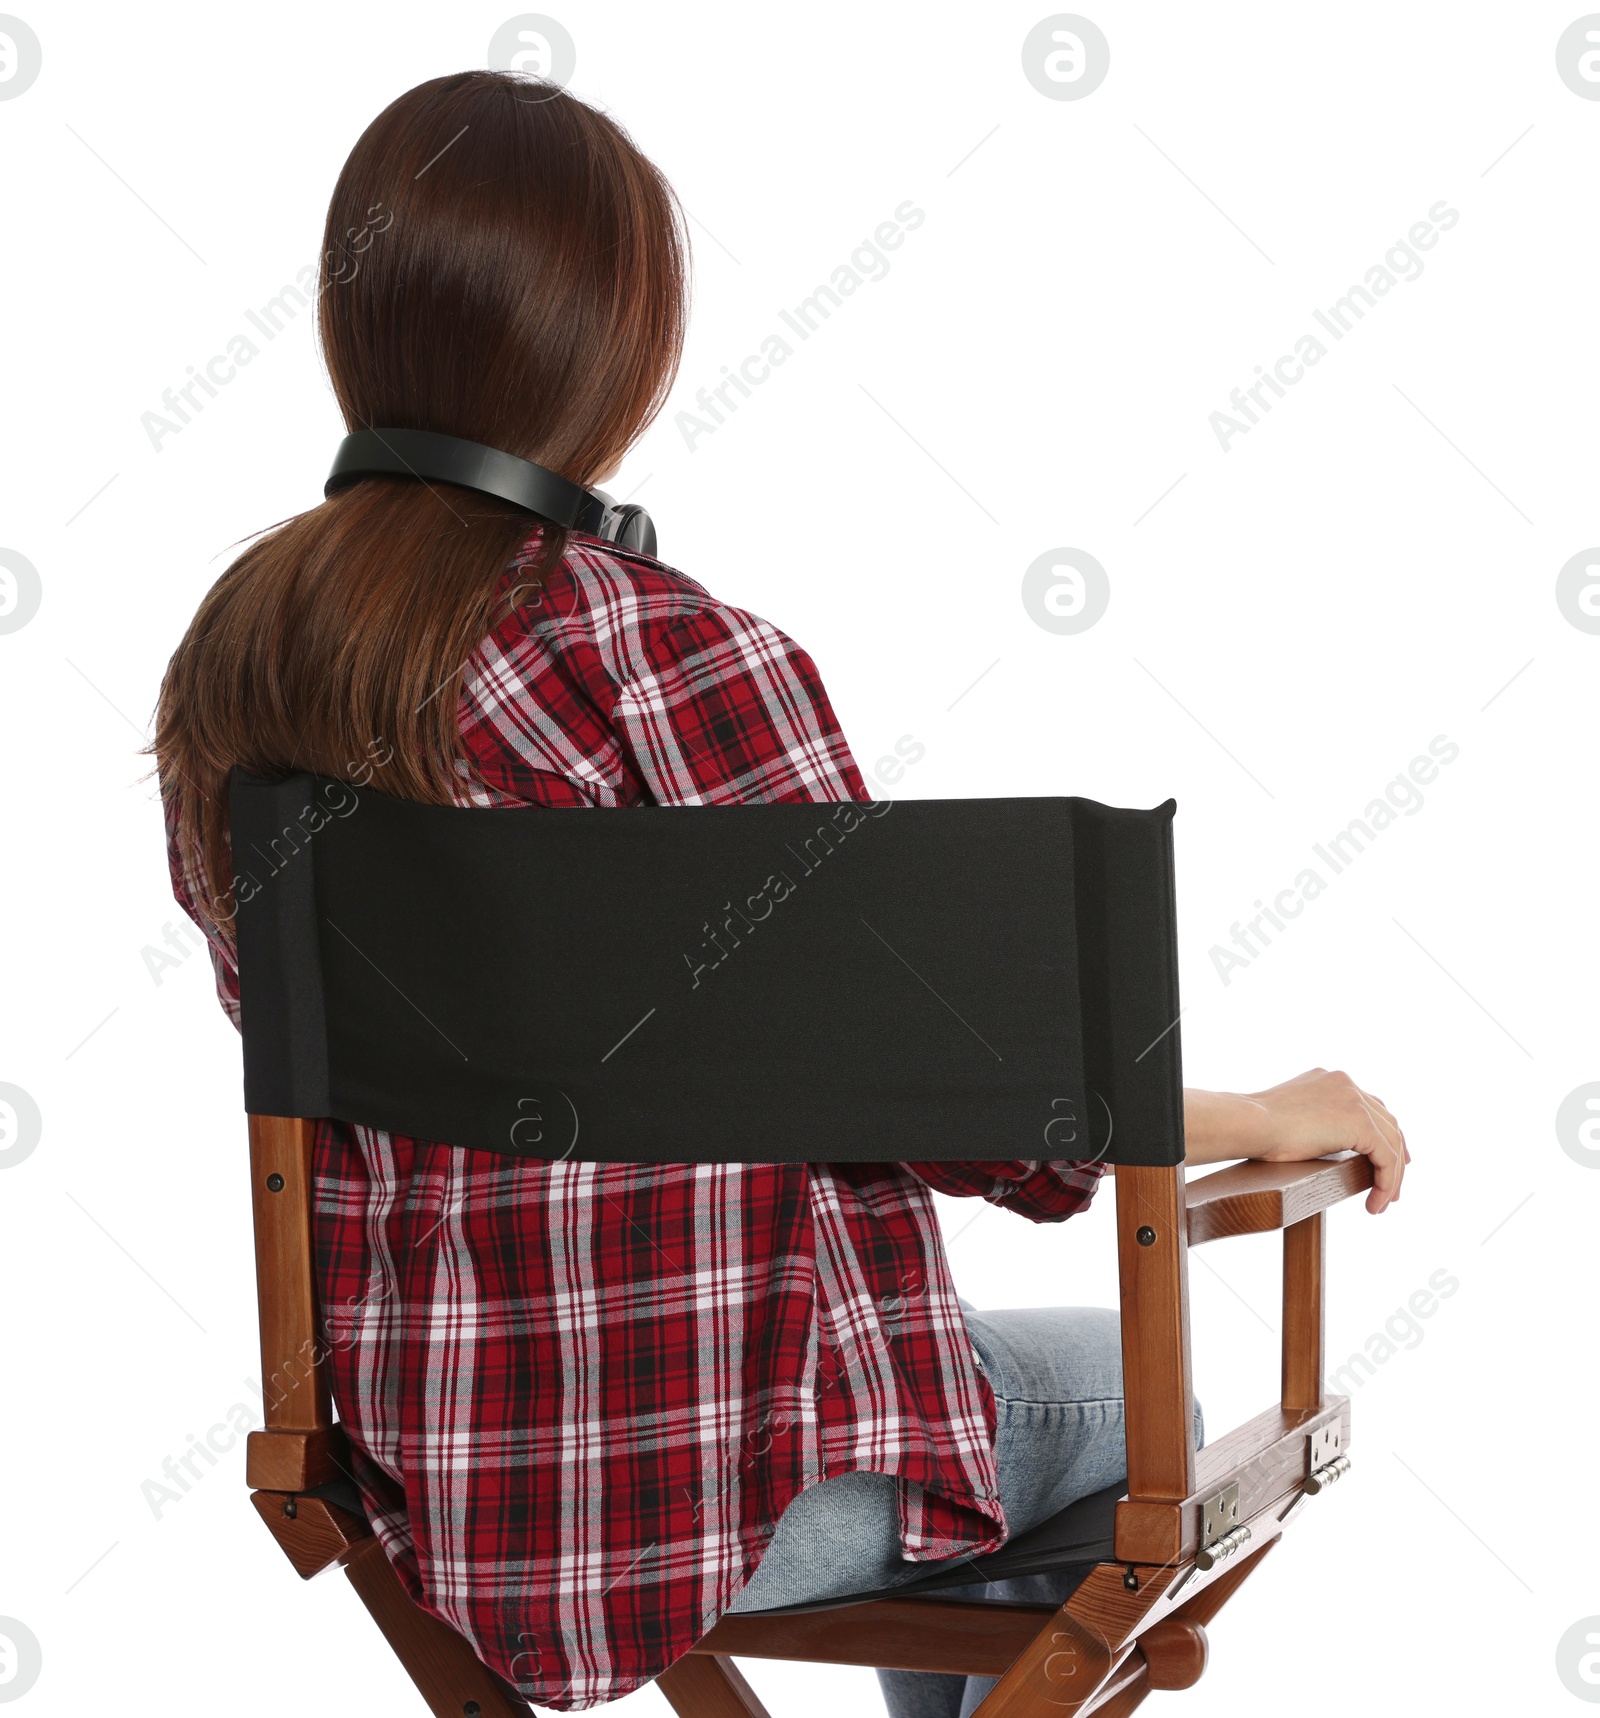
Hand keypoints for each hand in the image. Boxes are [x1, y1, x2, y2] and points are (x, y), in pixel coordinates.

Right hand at [1183, 1070, 1408, 1213]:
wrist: (1250, 1123)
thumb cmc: (1257, 1127)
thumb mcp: (1292, 1117)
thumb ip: (1313, 1119)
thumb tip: (1317, 1140)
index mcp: (1331, 1079)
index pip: (1370, 1106)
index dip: (1383, 1134)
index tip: (1388, 1159)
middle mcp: (1347, 1084)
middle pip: (1387, 1122)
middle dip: (1396, 1156)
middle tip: (1392, 1187)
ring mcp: (1355, 1100)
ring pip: (1392, 1142)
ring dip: (1392, 1176)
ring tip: (1384, 1202)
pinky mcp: (1360, 1122)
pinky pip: (1387, 1158)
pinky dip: (1386, 1183)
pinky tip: (1376, 1204)